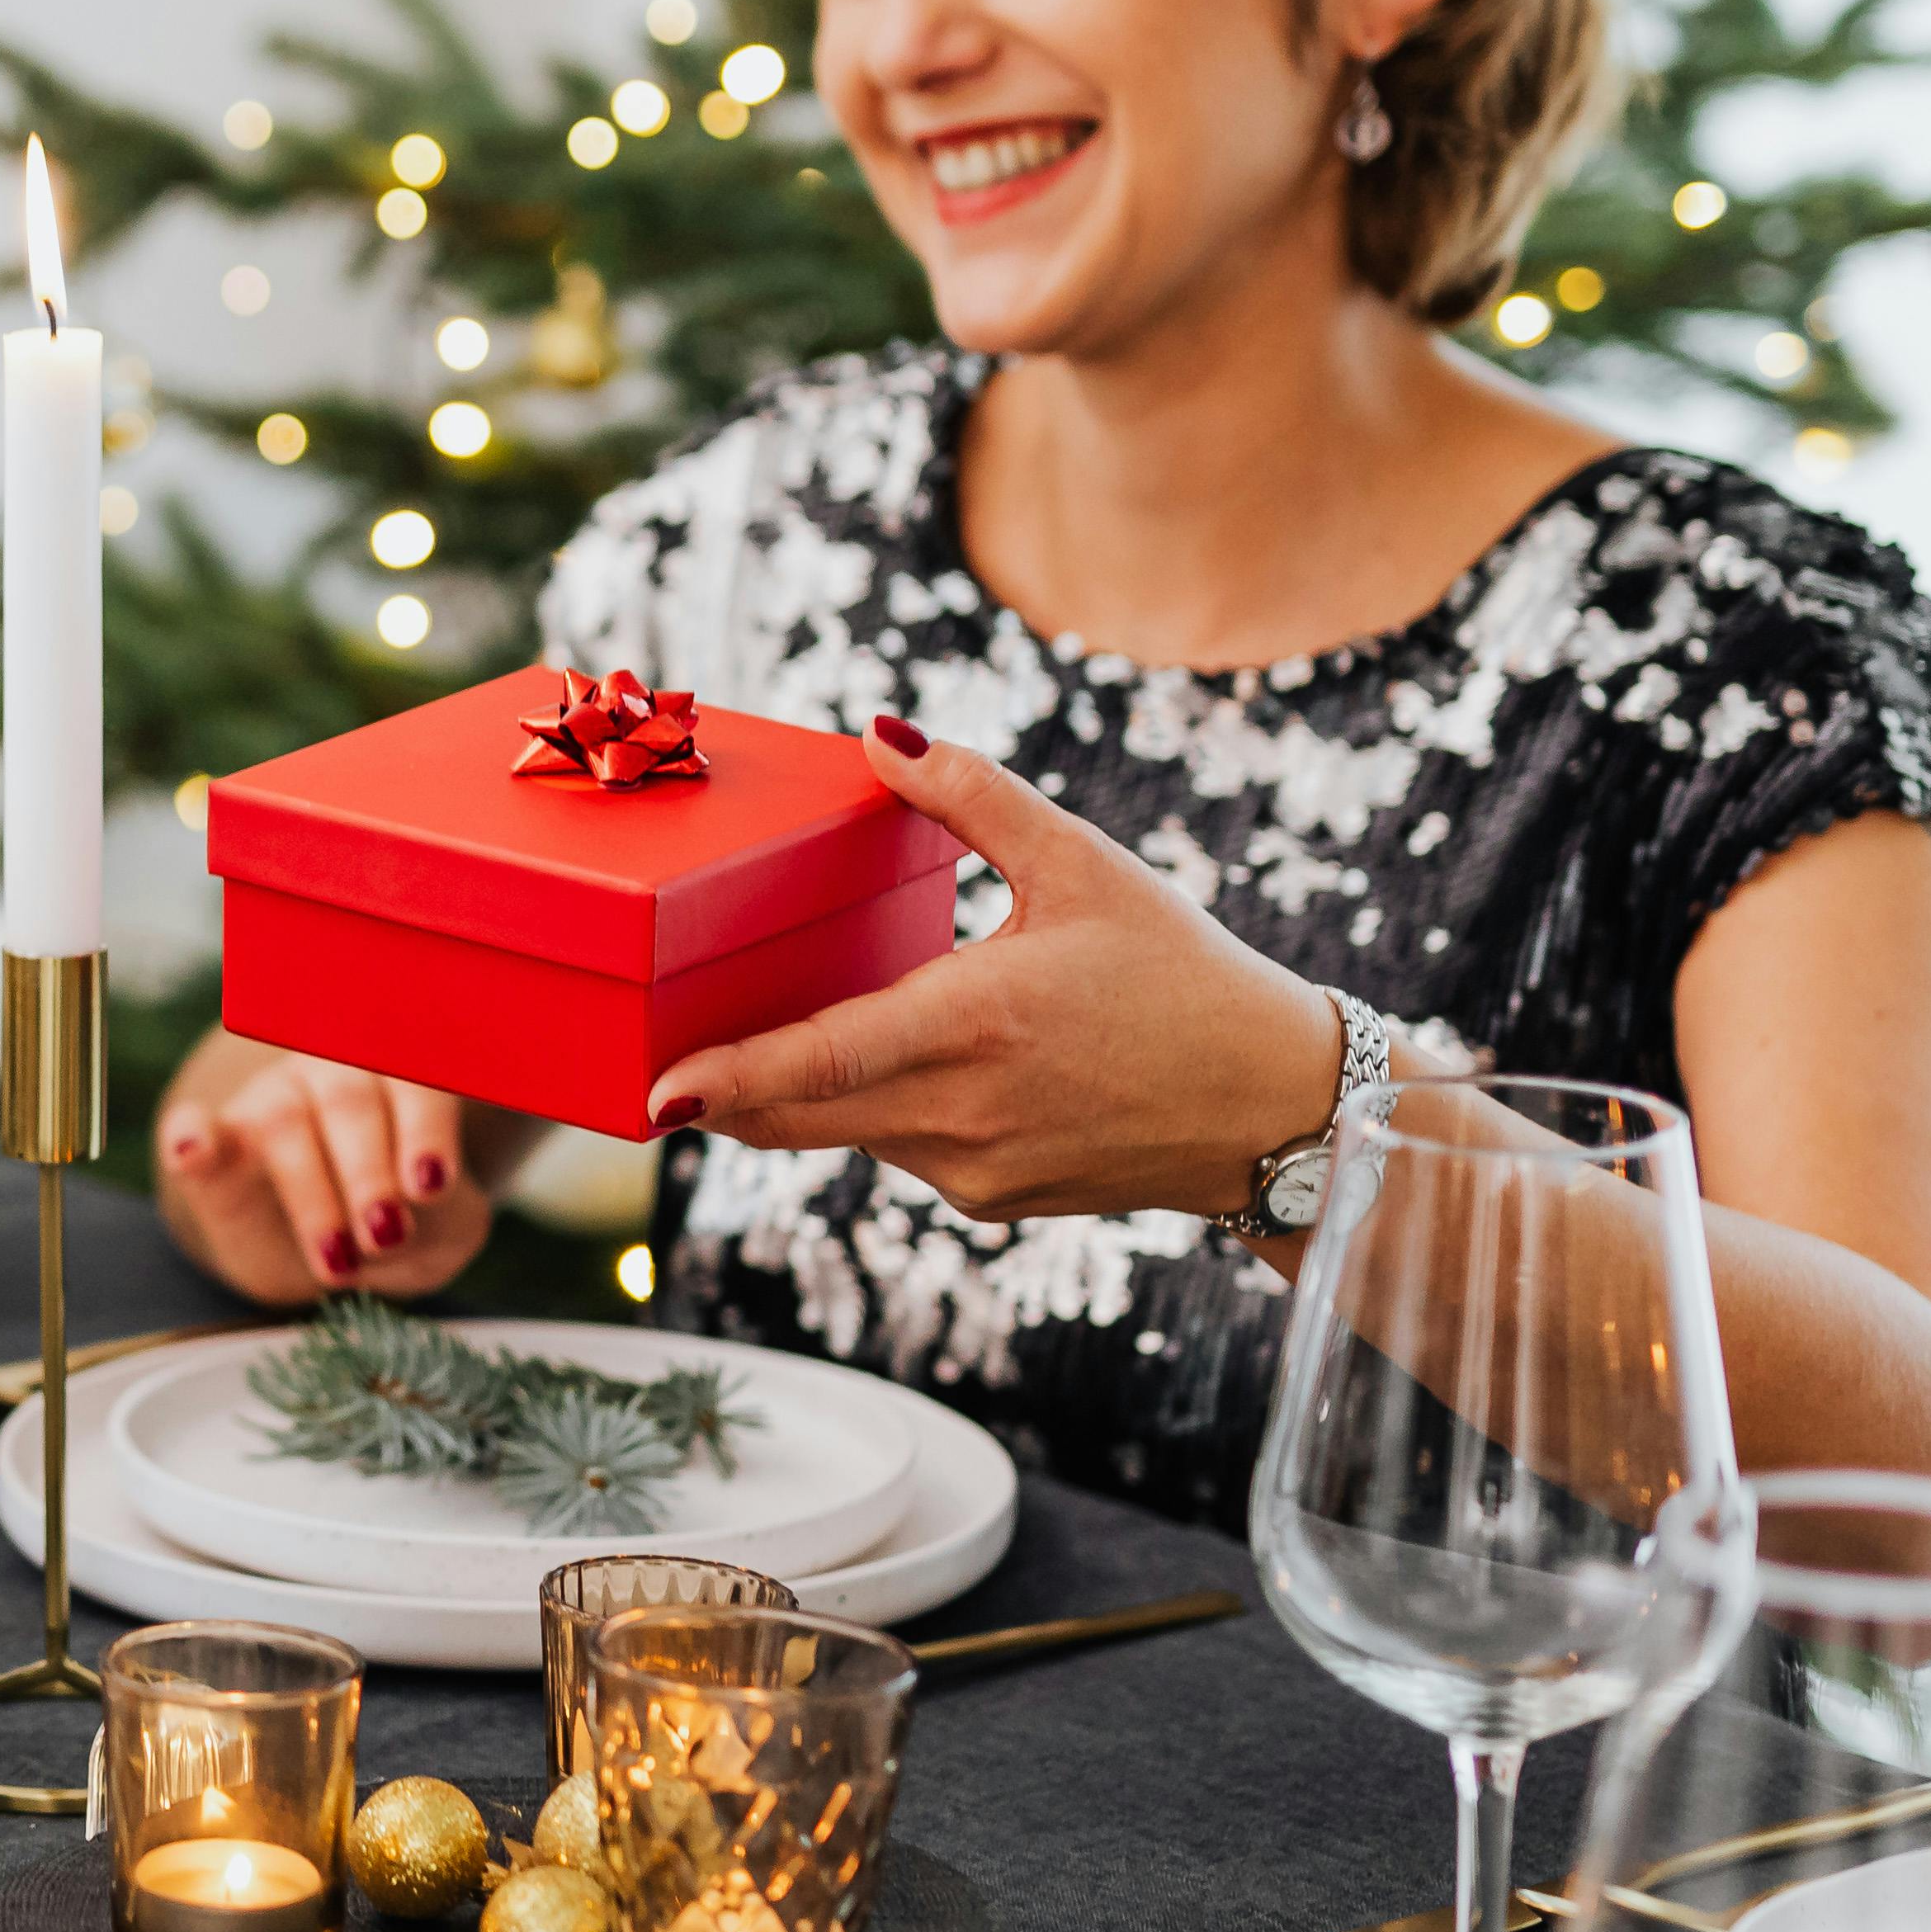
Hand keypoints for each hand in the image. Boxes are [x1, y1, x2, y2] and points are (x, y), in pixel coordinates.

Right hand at [153, 1028, 494, 1301]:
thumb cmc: (398, 1225)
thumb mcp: (442, 1234)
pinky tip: (191, 1152)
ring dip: (311, 1193)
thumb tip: (413, 1208)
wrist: (326, 1258)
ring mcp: (268, 1099)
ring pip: (283, 1119)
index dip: (425, 1129)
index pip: (416, 1081)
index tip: (430, 1187)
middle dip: (368, 1174)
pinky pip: (193, 1124)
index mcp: (401, 1077)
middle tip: (385, 1236)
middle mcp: (334, 1071)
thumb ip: (444, 1215)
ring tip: (337, 1260)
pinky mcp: (210, 1140)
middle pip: (348, 1100)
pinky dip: (191, 1135)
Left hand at [641, 719, 1339, 1223]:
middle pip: (800, 1111)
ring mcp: (973, 1169)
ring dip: (810, 1086)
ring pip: (847, 1129)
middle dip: (728, 1086)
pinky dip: (880, 1107)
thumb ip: (971, 796)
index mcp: (973, 1025)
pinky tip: (908, 1058)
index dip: (728, 1080)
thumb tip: (879, 731)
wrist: (1277, 1108)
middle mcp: (962, 1112)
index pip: (819, 1063)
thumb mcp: (1084, 866)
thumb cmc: (1184, 975)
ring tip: (792, 1023)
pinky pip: (899, 1148)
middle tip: (659, 1053)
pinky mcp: (989, 1199)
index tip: (653, 1096)